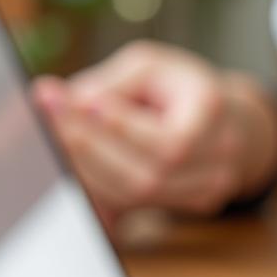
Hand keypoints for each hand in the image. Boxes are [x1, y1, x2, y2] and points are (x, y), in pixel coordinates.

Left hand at [34, 41, 276, 225]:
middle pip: (148, 176)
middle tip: (48, 115)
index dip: (120, 127)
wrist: (228, 122)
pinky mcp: (185, 209)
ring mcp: (205, 193)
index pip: (167, 141)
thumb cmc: (183, 88)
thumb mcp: (151, 67)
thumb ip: (111, 86)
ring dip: (87, 168)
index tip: (76, 102)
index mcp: (215, 116)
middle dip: (91, 146)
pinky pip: (133, 204)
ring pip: (136, 195)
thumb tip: (65, 103)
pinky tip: (70, 161)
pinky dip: (97, 183)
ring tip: (53, 134)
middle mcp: (218, 163)